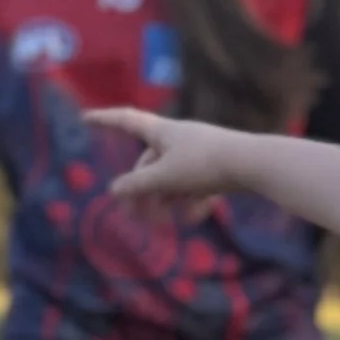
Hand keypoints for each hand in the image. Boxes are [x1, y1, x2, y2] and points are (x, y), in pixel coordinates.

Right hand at [87, 106, 239, 207]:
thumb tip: (113, 191)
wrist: (254, 164)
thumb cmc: (204, 165)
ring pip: (171, 178)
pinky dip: (193, 199)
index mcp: (161, 131)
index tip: (85, 118)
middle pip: (149, 164)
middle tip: (136, 217)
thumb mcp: (164, 178)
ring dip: (167, 200)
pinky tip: (200, 213)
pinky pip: (194, 184)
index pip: (125, 120)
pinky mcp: (215, 166)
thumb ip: (137, 185)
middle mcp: (177, 137)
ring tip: (170, 221)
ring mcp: (197, 151)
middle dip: (142, 190)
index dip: (104, 119)